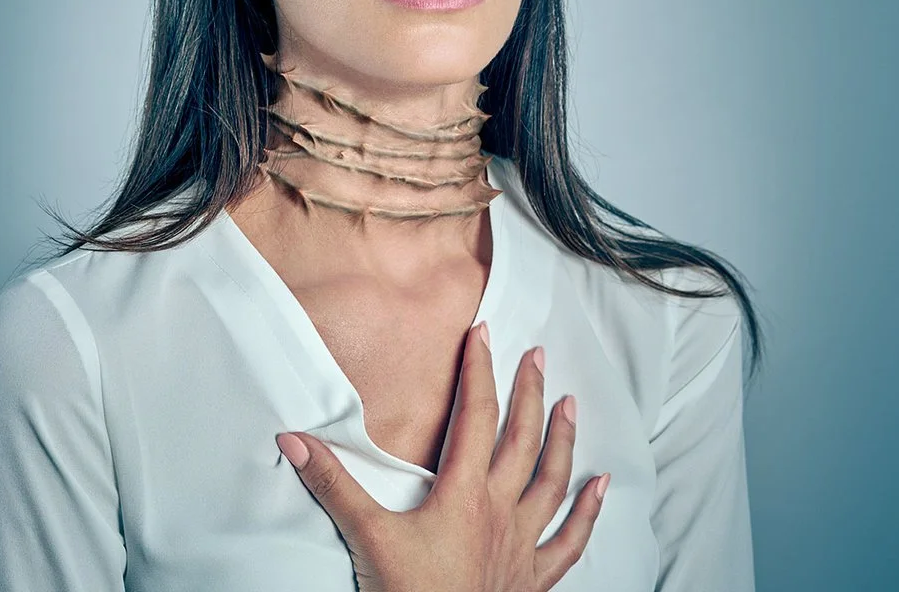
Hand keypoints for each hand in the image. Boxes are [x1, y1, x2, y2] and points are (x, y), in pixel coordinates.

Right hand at [275, 322, 607, 590]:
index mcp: (464, 493)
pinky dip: (590, 513)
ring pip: (553, 481)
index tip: (483, 332)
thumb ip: (333, 483)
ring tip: (573, 404)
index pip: (475, 415)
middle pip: (522, 438)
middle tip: (538, 355)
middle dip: (529, 392)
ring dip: (565, 439)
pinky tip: (603, 488)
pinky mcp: (533, 578)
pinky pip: (571, 542)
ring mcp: (522, 544)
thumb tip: (294, 439)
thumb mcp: (366, 536)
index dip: (478, 369)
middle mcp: (501, 511)